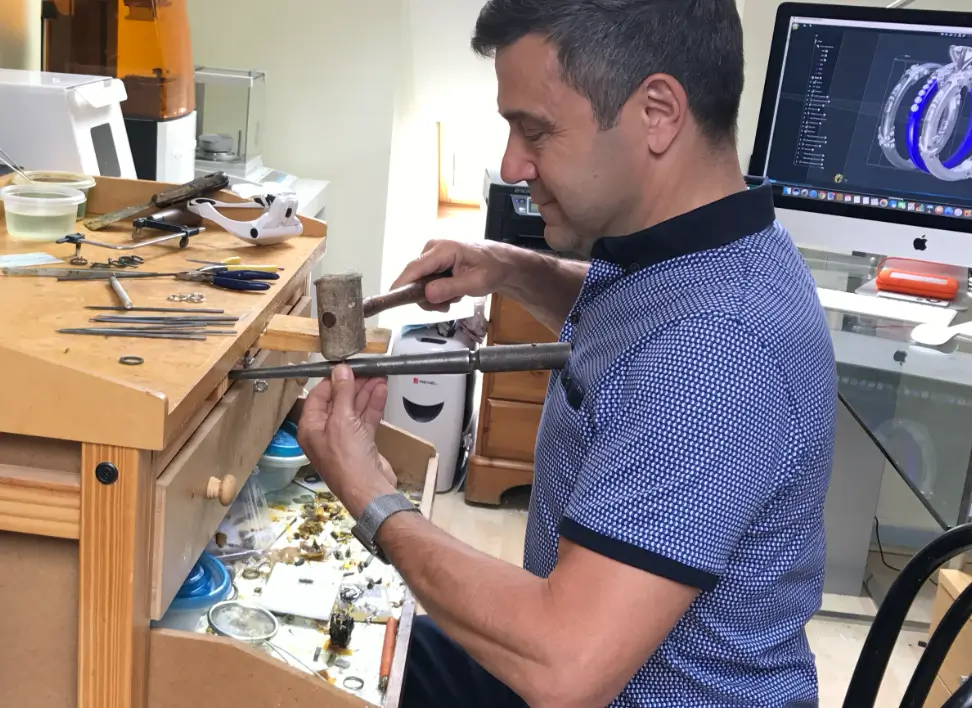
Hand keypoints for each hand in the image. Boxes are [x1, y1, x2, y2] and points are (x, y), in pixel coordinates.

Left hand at [297, 365, 397, 518]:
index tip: (346, 367)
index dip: (332, 380)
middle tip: (366, 370)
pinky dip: (374, 405)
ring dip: (366, 392)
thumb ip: (342, 394)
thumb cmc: (348, 463)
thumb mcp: (342, 421)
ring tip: (378, 376)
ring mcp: (344, 439)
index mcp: (311, 428)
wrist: (369, 489)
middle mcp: (325, 433)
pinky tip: (381, 391)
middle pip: (338, 401)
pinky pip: (366, 419)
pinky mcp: (362, 444)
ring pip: (354, 409)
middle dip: (353, 385)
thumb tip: (341, 372)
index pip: (318, 396)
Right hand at [391, 240, 515, 312]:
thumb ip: (450, 288)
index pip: (414, 268)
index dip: (401, 285)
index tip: (391, 299)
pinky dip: (437, 291)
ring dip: (434, 295)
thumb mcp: (475, 283)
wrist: (501, 263)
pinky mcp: (433, 261)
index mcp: (443, 249)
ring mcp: (432, 254)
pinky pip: (425, 280)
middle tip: (446, 306)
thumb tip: (427, 295)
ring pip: (420, 282)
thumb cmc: (492, 268)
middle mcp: (432, 248)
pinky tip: (452, 291)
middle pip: (414, 278)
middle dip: (427, 297)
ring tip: (455, 296)